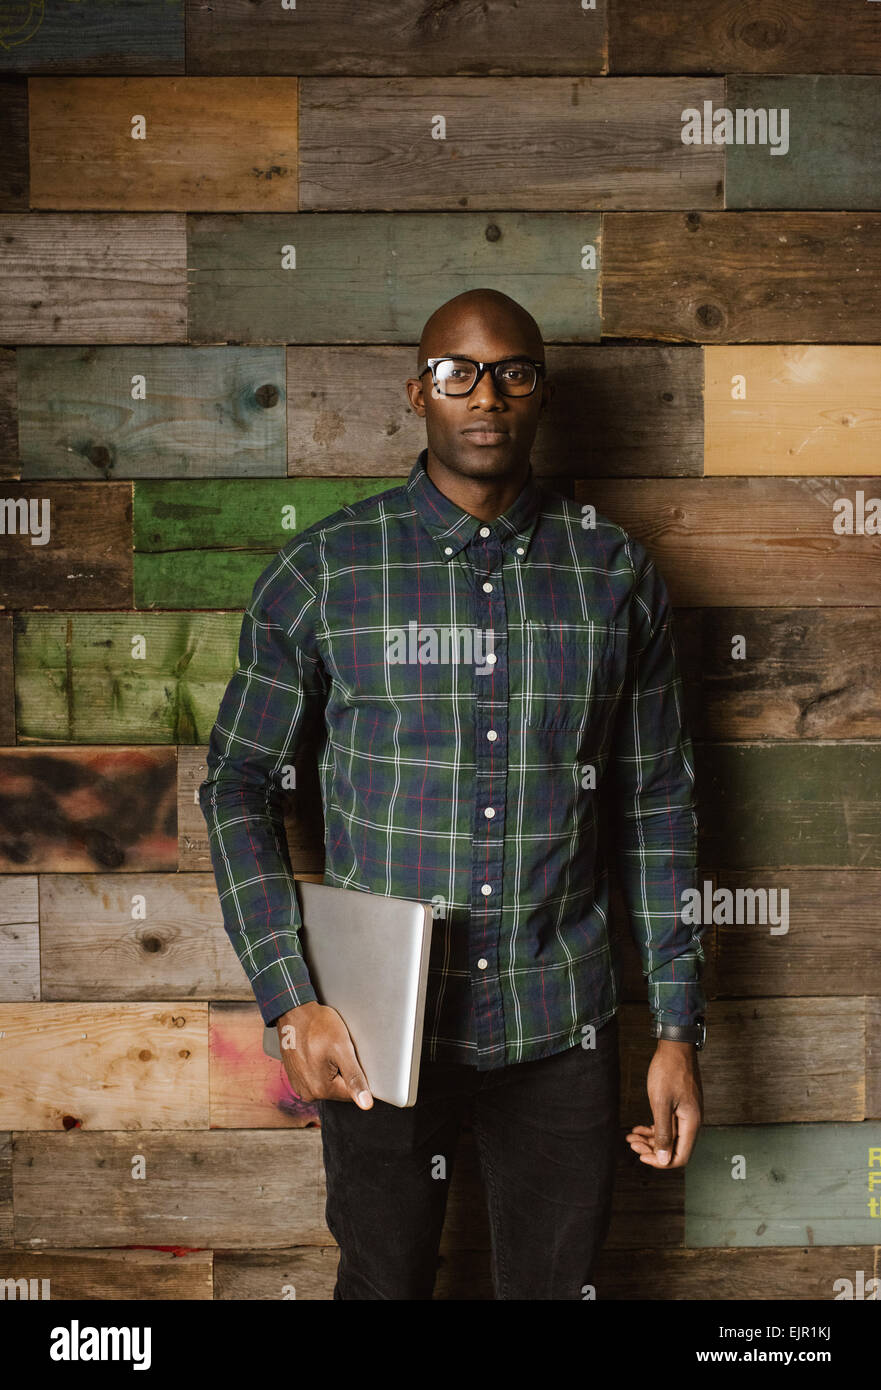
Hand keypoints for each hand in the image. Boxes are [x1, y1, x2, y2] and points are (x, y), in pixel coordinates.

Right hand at [275, 1001, 372, 1107]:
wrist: (294, 1013)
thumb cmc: (317, 1026)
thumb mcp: (342, 1050)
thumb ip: (355, 1078)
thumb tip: (366, 1104)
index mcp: (321, 1090)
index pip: (352, 1093)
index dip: (356, 1073)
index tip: (348, 1056)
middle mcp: (308, 1093)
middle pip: (339, 1088)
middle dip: (342, 1070)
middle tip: (336, 1051)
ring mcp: (300, 1086)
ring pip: (329, 1082)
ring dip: (332, 1068)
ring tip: (326, 1050)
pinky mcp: (296, 1078)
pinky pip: (317, 1076)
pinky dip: (321, 1066)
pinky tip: (318, 1052)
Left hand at [625, 1039, 702, 1168]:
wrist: (675, 1046)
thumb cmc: (668, 1071)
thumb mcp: (661, 1103)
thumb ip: (663, 1133)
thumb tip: (664, 1159)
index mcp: (691, 1123)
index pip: (680, 1157)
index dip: (661, 1161)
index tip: (641, 1156)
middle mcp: (692, 1121)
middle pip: (673, 1148)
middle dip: (651, 1149)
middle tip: (632, 1143)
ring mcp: (687, 1113)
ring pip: (669, 1136)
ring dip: (650, 1139)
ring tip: (631, 1137)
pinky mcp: (681, 1105)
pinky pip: (668, 1124)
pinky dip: (654, 1128)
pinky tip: (639, 1128)